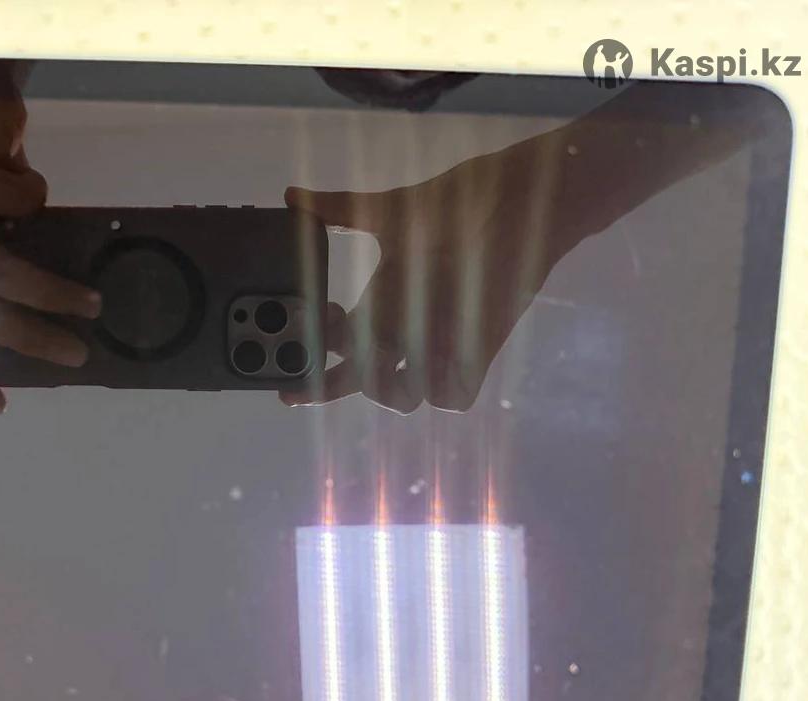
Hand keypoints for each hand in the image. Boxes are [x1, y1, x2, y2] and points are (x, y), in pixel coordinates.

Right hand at [281, 137, 576, 413]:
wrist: (518, 201)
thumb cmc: (457, 202)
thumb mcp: (390, 208)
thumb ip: (340, 208)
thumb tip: (290, 195)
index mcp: (380, 300)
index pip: (336, 343)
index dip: (313, 351)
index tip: (300, 341)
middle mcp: (405, 329)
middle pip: (360, 379)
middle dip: (333, 382)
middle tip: (324, 365)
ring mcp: (439, 344)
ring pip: (402, 397)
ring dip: (386, 389)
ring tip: (383, 364)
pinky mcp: (476, 351)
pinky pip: (454, 398)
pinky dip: (444, 392)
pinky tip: (436, 368)